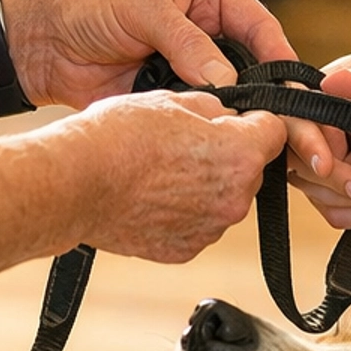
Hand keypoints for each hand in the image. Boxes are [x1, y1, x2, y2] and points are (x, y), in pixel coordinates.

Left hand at [3, 0, 338, 166]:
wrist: (38, 42)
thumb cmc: (85, 3)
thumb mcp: (139, 6)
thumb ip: (185, 39)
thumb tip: (226, 81)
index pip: (259, 26)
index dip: (281, 59)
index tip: (297, 93)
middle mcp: (209, 29)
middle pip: (257, 69)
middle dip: (276, 102)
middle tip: (299, 133)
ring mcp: (191, 66)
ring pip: (235, 99)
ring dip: (249, 124)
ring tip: (275, 152)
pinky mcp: (173, 97)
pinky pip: (204, 118)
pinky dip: (217, 136)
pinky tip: (235, 157)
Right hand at [67, 93, 287, 262]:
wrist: (74, 185)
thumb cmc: (117, 139)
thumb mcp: (172, 100)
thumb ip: (214, 107)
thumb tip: (226, 113)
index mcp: (241, 155)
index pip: (275, 130)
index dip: (256, 118)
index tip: (238, 117)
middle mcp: (234, 198)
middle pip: (250, 168)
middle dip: (228, 154)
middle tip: (186, 141)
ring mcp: (210, 229)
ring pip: (223, 197)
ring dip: (205, 184)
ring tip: (161, 168)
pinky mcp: (185, 249)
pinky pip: (197, 223)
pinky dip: (182, 210)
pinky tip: (151, 193)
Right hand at [288, 53, 350, 229]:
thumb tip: (331, 82)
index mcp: (308, 100)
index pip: (291, 125)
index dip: (308, 146)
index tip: (327, 164)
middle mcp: (304, 135)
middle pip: (298, 165)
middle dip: (333, 179)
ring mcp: (315, 166)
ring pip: (316, 193)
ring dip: (349, 197)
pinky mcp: (331, 191)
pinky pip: (334, 212)